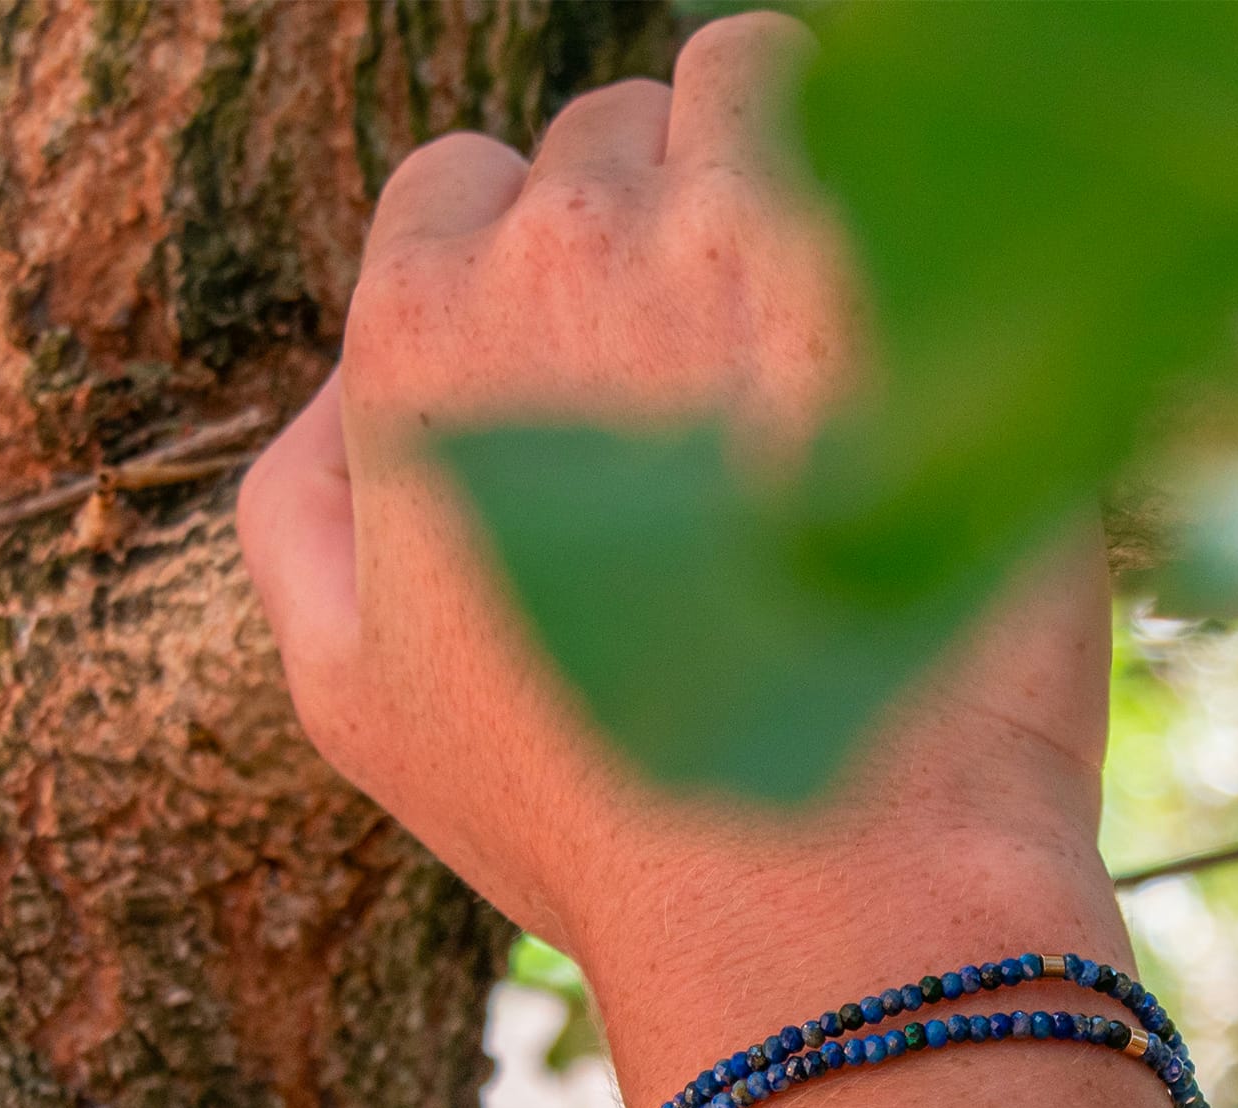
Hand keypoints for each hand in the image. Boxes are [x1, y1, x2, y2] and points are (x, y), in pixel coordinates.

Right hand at [237, 9, 1110, 1094]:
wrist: (823, 894)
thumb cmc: (599, 821)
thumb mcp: (359, 702)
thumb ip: (304, 510)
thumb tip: (345, 392)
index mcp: (423, 344)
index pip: (465, 187)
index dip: (538, 281)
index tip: (608, 377)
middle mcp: (569, 257)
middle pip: (608, 140)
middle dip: (659, 233)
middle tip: (729, 384)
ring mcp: (752, 249)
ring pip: (752, 83)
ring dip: (780, 165)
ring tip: (829, 321)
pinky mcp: (924, 281)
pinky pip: (914, 134)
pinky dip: (919, 196)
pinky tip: (933, 324)